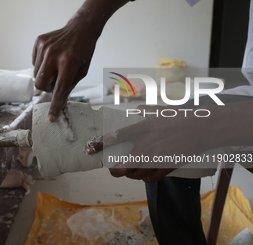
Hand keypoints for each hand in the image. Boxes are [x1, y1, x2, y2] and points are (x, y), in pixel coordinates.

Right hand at [32, 19, 99, 121]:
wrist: (81, 28)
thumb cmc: (84, 51)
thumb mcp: (83, 70)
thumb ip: (69, 85)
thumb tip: (59, 100)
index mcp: (69, 63)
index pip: (60, 89)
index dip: (56, 105)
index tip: (51, 117)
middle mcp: (54, 55)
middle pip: (40, 84)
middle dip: (47, 87)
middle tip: (56, 80)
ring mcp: (45, 47)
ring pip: (36, 74)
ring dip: (45, 75)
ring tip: (56, 66)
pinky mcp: (39, 41)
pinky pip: (34, 62)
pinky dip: (42, 65)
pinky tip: (52, 58)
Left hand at [86, 105, 206, 182]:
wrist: (202, 129)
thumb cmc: (180, 117)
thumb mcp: (159, 110)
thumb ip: (144, 111)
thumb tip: (135, 110)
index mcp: (143, 128)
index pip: (116, 137)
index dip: (100, 144)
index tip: (89, 148)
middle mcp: (147, 145)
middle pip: (123, 166)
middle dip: (114, 170)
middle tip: (113, 167)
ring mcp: (156, 158)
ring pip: (135, 175)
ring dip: (129, 174)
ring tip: (129, 170)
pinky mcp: (166, 167)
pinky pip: (149, 179)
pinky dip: (143, 178)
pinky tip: (143, 174)